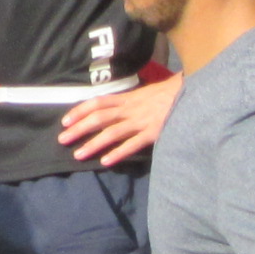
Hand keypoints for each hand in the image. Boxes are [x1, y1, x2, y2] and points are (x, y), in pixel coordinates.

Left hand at [56, 74, 179, 168]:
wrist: (192, 92)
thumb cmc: (168, 93)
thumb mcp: (144, 93)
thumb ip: (128, 102)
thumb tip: (110, 110)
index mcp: (127, 98)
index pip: (97, 102)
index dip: (79, 110)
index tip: (65, 121)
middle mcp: (131, 109)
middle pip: (99, 118)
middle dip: (79, 128)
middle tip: (62, 139)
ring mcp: (141, 121)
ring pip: (112, 133)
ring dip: (93, 144)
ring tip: (79, 154)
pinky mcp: (154, 133)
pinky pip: (133, 144)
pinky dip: (119, 153)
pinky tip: (106, 161)